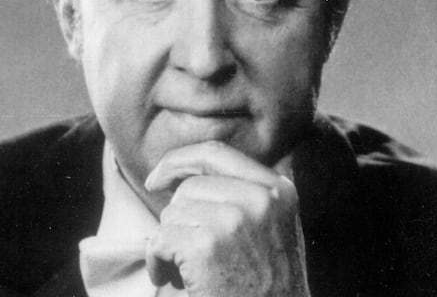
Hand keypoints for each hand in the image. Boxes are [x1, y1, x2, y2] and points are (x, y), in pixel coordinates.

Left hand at [144, 141, 310, 296]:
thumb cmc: (265, 289)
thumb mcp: (270, 231)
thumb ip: (242, 196)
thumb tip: (180, 176)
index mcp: (279, 191)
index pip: (216, 153)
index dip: (179, 160)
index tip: (157, 177)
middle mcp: (261, 199)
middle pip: (190, 187)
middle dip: (178, 219)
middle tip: (186, 255)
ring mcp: (235, 220)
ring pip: (173, 213)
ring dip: (168, 244)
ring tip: (187, 272)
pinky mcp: (207, 247)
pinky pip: (160, 239)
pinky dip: (157, 261)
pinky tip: (172, 280)